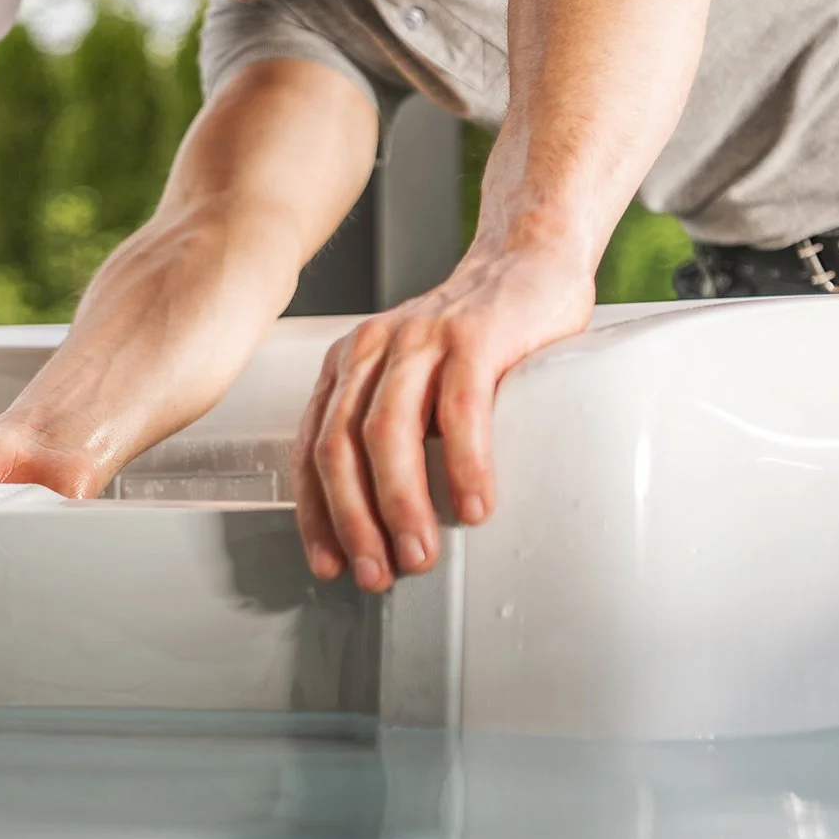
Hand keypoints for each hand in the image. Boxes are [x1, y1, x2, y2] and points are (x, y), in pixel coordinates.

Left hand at [294, 247, 594, 591]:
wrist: (527, 263)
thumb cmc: (474, 339)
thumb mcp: (413, 380)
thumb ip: (393, 430)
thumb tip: (386, 523)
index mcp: (347, 367)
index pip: (311, 449)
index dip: (315, 514)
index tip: (328, 565)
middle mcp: (371, 350)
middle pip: (339, 446)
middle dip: (353, 521)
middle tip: (376, 574)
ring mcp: (420, 340)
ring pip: (388, 431)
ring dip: (400, 503)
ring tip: (420, 554)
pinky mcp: (473, 335)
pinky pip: (458, 408)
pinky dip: (462, 463)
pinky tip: (473, 505)